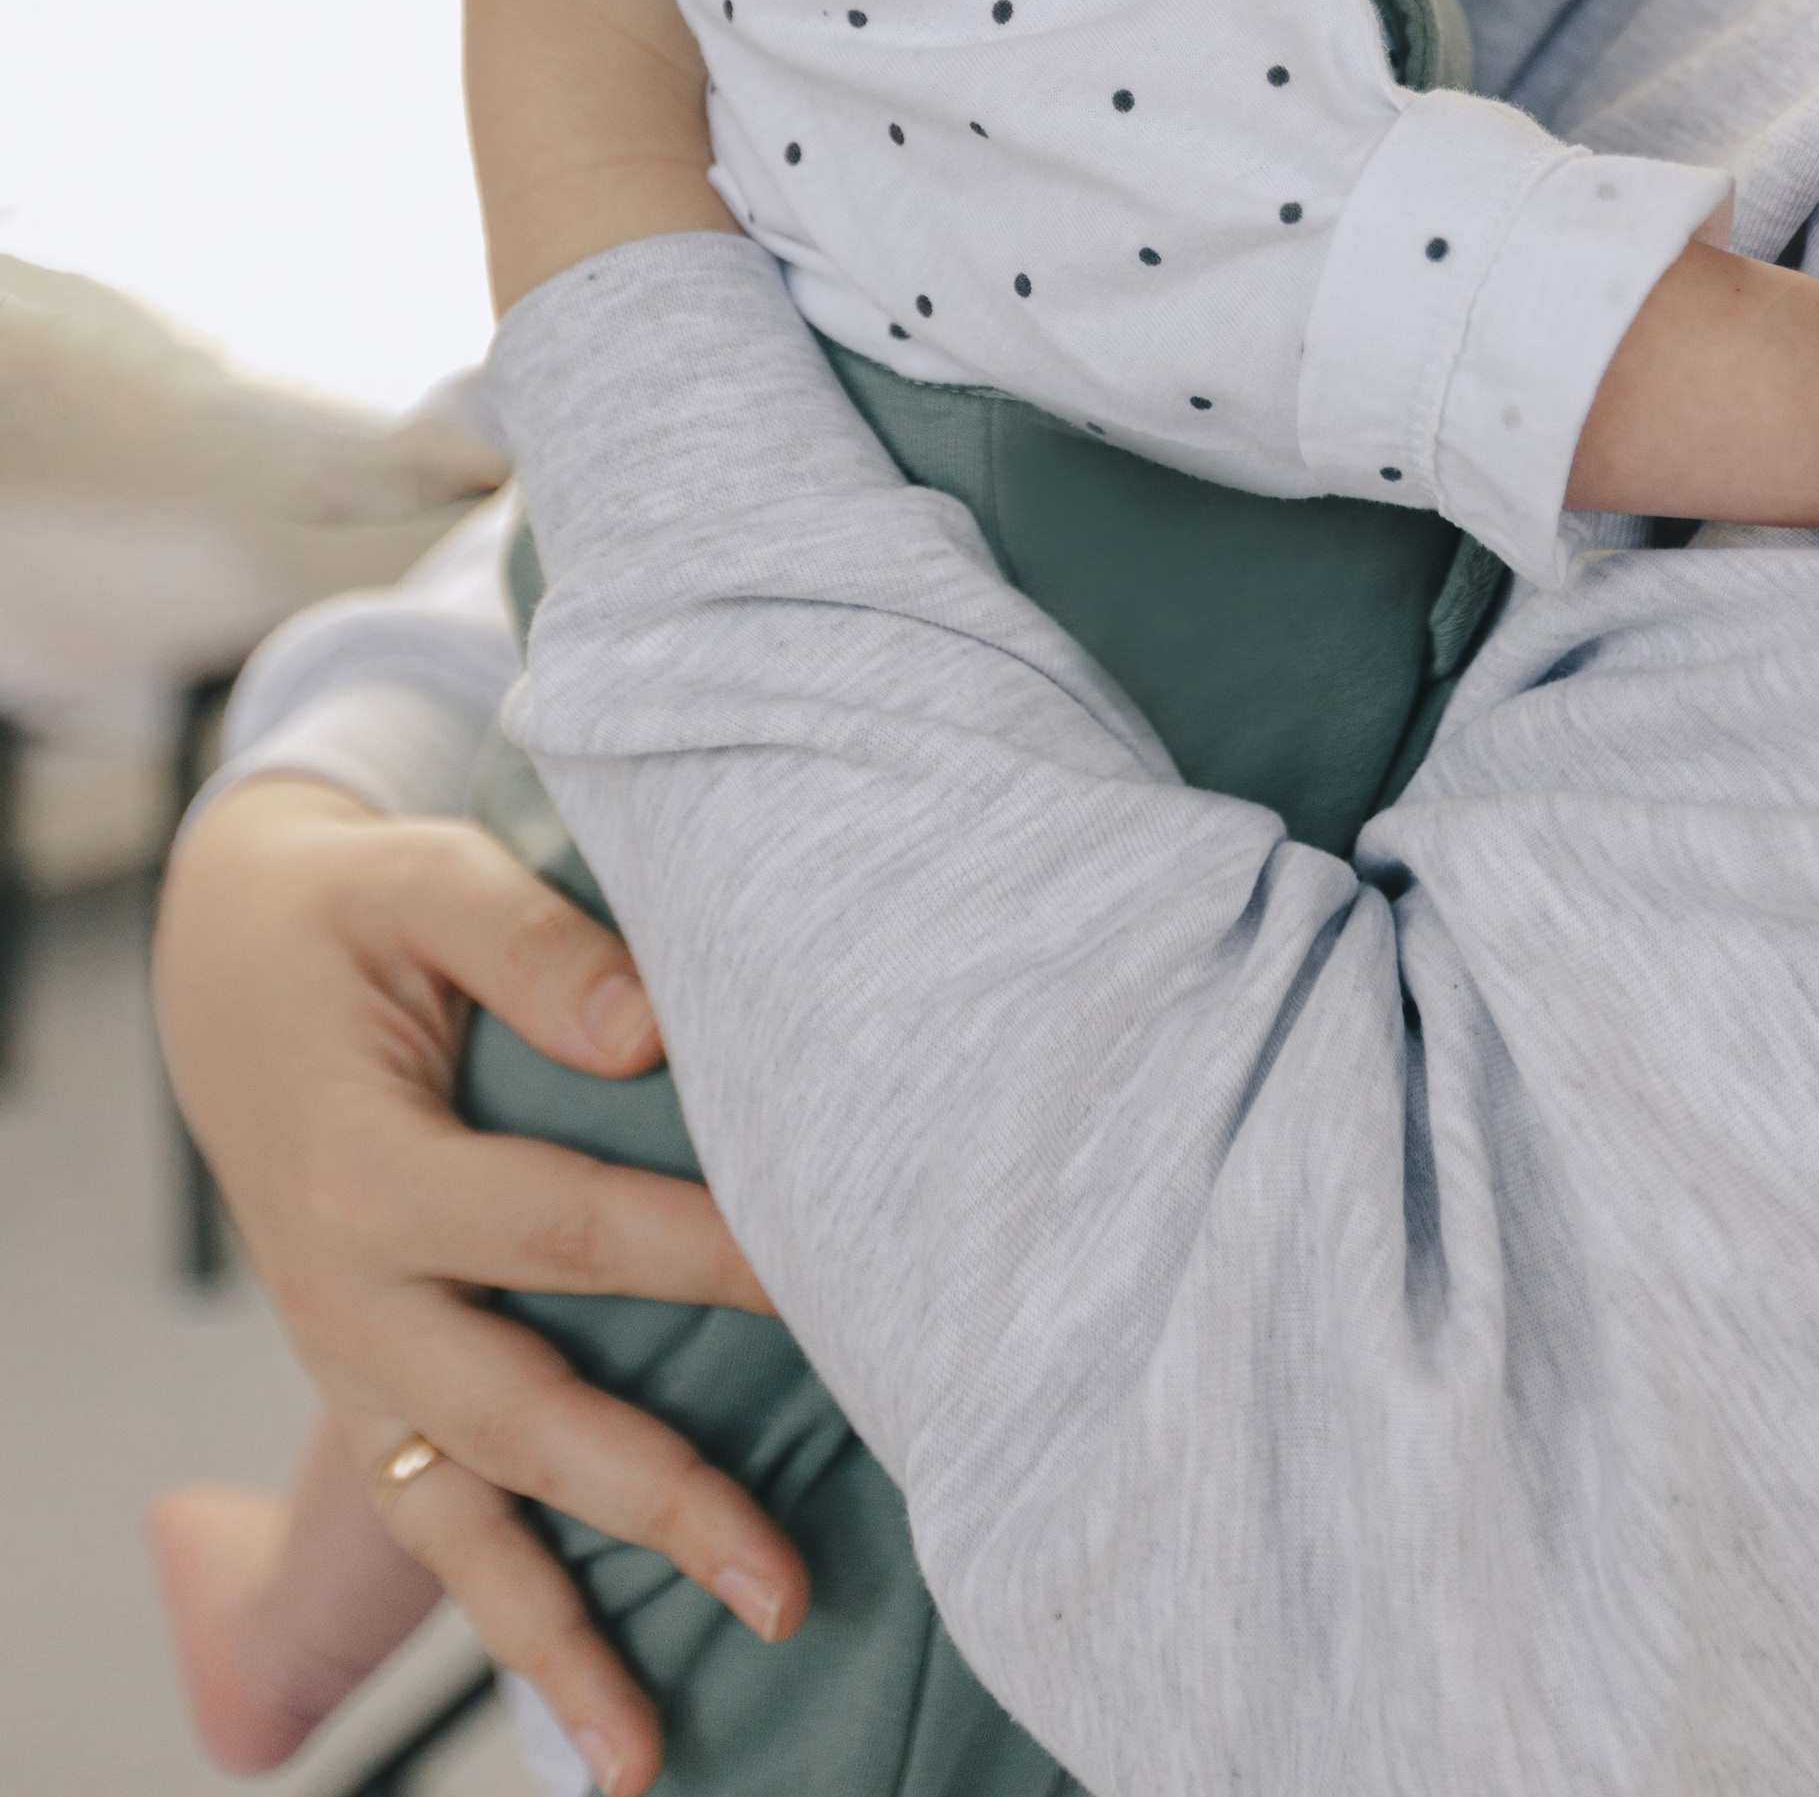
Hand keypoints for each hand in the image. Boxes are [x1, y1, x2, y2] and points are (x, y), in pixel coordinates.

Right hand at [157, 775, 808, 1791]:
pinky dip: (501, 1616)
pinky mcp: (364, 1385)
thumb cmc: (348, 916)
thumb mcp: (419, 882)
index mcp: (361, 1164)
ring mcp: (348, 1356)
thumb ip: (531, 944)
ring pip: (458, 1517)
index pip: (558, 1226)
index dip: (693, 1255)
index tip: (820, 1288)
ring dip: (558, 1635)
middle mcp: (345, 1288)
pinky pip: (430, 1520)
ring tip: (651, 1755)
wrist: (224, 963)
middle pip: (517, 1414)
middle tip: (783, 1584)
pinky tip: (584, 1712)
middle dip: (654, 1502)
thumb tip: (650, 1030)